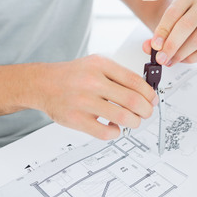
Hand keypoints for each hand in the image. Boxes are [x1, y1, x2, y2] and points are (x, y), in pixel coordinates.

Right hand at [32, 55, 157, 139]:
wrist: (43, 83)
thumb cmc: (73, 75)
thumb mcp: (96, 64)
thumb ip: (118, 75)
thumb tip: (145, 92)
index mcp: (100, 65)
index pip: (135, 81)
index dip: (149, 93)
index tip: (153, 100)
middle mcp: (92, 81)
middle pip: (132, 100)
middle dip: (146, 110)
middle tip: (146, 113)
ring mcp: (83, 101)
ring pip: (122, 117)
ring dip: (134, 122)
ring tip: (133, 121)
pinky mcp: (76, 119)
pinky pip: (105, 132)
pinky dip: (115, 132)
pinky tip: (114, 127)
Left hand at [142, 0, 196, 65]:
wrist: (182, 18)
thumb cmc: (172, 20)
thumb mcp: (160, 22)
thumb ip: (153, 36)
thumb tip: (148, 47)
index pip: (174, 13)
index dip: (163, 31)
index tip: (155, 44)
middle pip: (187, 26)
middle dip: (172, 45)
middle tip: (161, 57)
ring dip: (180, 54)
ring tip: (169, 60)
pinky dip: (193, 58)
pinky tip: (182, 59)